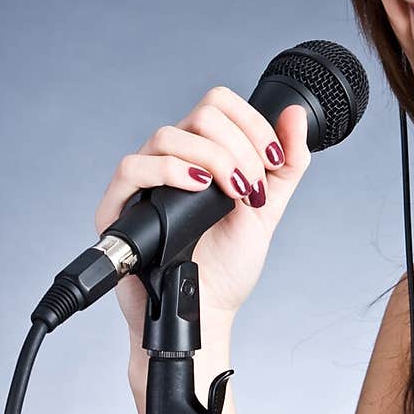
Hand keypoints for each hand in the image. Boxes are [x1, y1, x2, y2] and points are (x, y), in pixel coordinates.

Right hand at [93, 86, 310, 343]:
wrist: (205, 309)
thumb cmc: (228, 264)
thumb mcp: (268, 207)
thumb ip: (287, 163)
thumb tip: (296, 114)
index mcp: (203, 152)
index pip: (220, 103)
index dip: (252, 123)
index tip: (273, 160)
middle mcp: (172, 158)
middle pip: (200, 115)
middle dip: (239, 148)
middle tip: (251, 187)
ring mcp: (144, 179)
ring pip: (168, 135)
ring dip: (213, 160)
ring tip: (232, 194)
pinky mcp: (118, 205)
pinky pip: (133, 167)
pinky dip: (169, 170)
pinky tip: (196, 187)